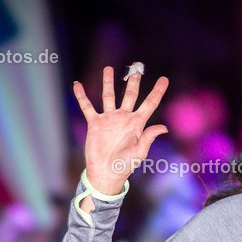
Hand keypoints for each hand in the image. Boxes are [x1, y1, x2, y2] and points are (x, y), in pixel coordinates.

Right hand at [73, 66, 168, 194]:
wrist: (105, 173)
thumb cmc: (125, 166)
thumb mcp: (140, 152)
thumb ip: (149, 137)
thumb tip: (164, 127)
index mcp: (137, 124)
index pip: (150, 103)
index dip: (157, 91)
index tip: (164, 79)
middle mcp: (124, 118)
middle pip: (130, 95)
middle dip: (133, 81)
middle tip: (137, 68)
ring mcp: (109, 119)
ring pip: (109, 96)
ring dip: (108, 82)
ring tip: (108, 69)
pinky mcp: (95, 123)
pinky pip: (88, 107)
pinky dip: (82, 96)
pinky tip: (78, 85)